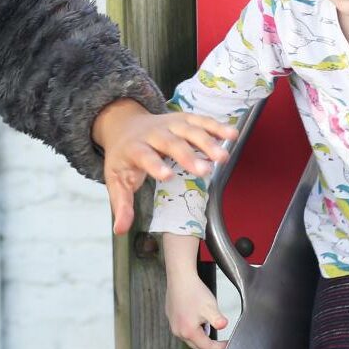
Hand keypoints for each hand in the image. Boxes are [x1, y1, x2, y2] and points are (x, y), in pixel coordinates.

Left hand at [93, 99, 237, 234]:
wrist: (125, 125)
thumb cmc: (124, 157)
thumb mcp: (116, 180)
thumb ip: (121, 204)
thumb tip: (121, 229)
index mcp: (135, 148)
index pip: (145, 156)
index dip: (156, 165)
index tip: (168, 176)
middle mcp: (153, 133)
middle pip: (171, 142)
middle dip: (188, 155)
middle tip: (204, 171)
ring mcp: (170, 123)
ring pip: (189, 130)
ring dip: (208, 142)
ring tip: (223, 156)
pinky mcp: (183, 119)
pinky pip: (201, 121)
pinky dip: (216, 127)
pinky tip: (231, 134)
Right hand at [165, 268, 228, 348]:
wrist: (180, 278)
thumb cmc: (194, 291)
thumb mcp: (211, 307)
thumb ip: (218, 320)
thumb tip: (223, 326)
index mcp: (189, 332)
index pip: (206, 347)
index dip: (219, 348)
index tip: (227, 345)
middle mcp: (178, 331)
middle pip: (197, 345)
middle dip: (209, 345)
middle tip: (220, 341)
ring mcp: (173, 325)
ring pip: (189, 337)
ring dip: (200, 336)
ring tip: (208, 326)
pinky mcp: (171, 317)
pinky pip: (183, 328)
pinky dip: (192, 328)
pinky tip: (197, 318)